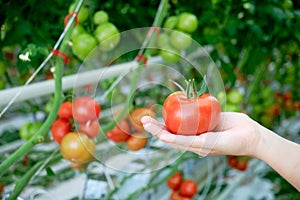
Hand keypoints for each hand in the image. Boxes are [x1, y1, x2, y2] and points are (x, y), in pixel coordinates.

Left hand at [141, 112, 260, 156]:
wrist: (250, 134)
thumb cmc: (231, 142)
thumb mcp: (210, 143)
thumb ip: (191, 142)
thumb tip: (167, 139)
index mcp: (193, 146)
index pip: (173, 140)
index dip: (160, 134)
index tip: (150, 127)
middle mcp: (194, 137)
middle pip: (172, 131)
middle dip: (157, 126)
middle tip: (143, 120)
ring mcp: (199, 127)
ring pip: (179, 121)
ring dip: (165, 117)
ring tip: (152, 112)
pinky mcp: (206, 117)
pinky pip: (192, 112)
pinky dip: (182, 107)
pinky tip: (172, 102)